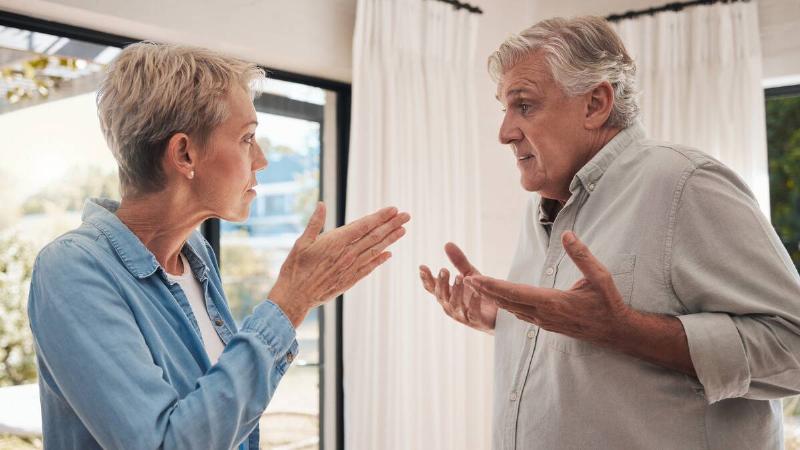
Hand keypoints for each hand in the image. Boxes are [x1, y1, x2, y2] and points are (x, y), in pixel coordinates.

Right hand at [270, 202, 410, 326]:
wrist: (295, 296)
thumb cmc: (295, 268)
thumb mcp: (301, 242)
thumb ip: (315, 223)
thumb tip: (321, 204)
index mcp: (336, 241)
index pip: (364, 225)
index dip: (380, 217)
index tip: (393, 209)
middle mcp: (347, 254)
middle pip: (374, 236)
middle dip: (391, 225)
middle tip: (406, 216)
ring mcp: (350, 268)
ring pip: (375, 251)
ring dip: (391, 240)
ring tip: (403, 230)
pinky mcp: (350, 280)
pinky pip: (369, 268)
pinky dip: (380, 260)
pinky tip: (389, 254)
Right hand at [419, 243, 496, 333]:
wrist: (498, 314)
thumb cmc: (479, 293)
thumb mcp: (469, 274)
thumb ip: (459, 262)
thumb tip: (447, 244)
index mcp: (447, 295)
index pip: (432, 287)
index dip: (426, 278)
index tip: (422, 267)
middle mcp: (451, 306)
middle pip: (441, 295)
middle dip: (442, 282)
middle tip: (444, 270)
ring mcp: (462, 315)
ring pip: (454, 304)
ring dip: (456, 290)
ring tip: (459, 277)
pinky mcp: (476, 321)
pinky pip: (472, 312)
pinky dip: (473, 302)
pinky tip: (476, 292)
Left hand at [465, 231, 628, 343]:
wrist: (614, 331)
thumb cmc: (607, 303)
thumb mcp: (600, 277)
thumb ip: (582, 255)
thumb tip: (568, 234)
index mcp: (553, 302)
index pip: (515, 293)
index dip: (493, 286)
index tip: (476, 279)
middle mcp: (543, 314)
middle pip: (507, 302)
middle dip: (486, 291)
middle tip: (466, 279)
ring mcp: (543, 322)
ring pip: (511, 309)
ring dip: (492, 297)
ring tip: (476, 285)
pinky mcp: (545, 324)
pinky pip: (519, 313)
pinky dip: (505, 304)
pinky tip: (497, 297)